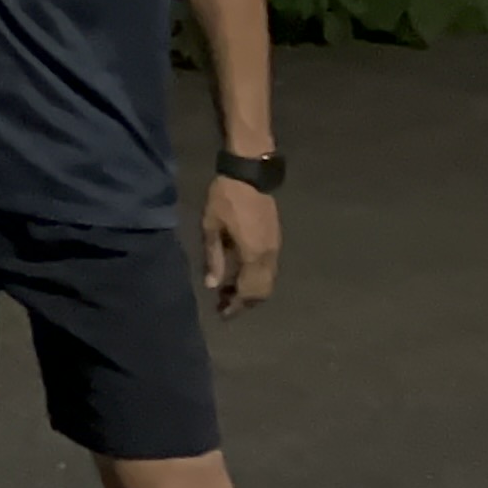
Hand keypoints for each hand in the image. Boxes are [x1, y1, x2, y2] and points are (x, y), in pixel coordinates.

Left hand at [201, 178, 280, 314]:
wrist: (249, 173)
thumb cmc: (225, 198)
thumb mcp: (211, 227)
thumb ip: (213, 258)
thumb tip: (212, 286)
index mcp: (253, 255)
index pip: (248, 292)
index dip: (235, 306)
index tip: (222, 314)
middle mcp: (269, 256)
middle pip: (262, 291)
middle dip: (244, 303)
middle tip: (223, 305)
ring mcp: (275, 247)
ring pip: (268, 281)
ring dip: (250, 291)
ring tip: (229, 291)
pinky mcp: (276, 239)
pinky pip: (269, 269)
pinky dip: (256, 278)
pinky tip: (239, 273)